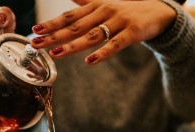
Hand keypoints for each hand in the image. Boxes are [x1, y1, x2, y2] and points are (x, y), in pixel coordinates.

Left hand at [30, 0, 175, 63]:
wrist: (159, 11)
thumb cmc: (127, 9)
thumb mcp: (105, 3)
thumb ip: (87, 2)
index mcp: (95, 6)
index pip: (69, 16)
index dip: (52, 23)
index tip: (36, 30)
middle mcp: (104, 11)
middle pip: (75, 25)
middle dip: (54, 35)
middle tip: (36, 44)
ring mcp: (118, 21)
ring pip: (92, 35)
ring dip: (72, 45)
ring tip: (55, 53)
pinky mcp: (132, 32)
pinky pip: (116, 44)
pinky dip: (103, 53)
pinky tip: (90, 61)